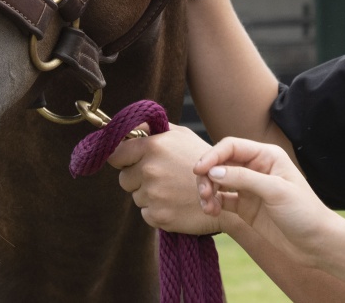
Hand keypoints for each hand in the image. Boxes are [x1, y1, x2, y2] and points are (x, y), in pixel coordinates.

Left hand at [107, 126, 221, 234]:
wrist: (228, 194)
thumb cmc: (204, 161)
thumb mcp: (182, 136)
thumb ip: (154, 129)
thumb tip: (130, 128)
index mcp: (154, 147)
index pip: (116, 154)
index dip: (121, 158)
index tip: (126, 161)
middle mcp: (150, 170)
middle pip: (124, 178)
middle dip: (136, 178)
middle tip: (160, 177)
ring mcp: (154, 195)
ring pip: (136, 196)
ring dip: (149, 194)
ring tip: (173, 189)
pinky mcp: (158, 216)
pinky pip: (145, 212)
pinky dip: (157, 210)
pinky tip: (175, 203)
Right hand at [193, 137, 343, 269]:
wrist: (316, 243)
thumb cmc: (304, 212)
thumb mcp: (276, 191)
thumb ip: (244, 178)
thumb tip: (213, 170)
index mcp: (267, 156)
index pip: (231, 146)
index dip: (212, 155)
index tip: (198, 170)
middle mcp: (257, 168)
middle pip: (220, 163)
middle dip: (207, 176)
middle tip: (204, 194)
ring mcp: (250, 188)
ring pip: (218, 181)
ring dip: (208, 190)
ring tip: (207, 206)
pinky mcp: (245, 207)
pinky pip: (221, 199)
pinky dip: (213, 203)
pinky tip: (212, 212)